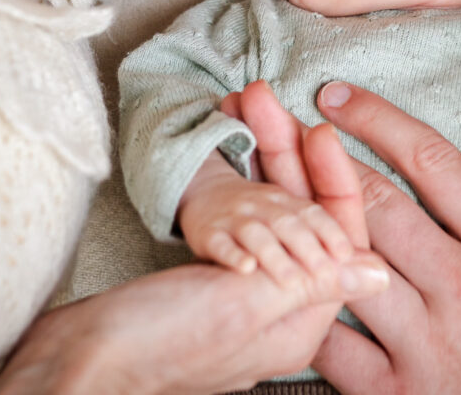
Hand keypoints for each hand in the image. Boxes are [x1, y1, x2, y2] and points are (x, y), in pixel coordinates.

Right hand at [0, 99, 386, 394]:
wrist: (80, 364)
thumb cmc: (159, 345)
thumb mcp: (244, 309)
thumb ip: (313, 287)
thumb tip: (380, 275)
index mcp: (300, 320)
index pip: (336, 233)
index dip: (331, 175)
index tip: (317, 126)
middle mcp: (280, 309)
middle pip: (298, 212)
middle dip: (282, 148)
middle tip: (259, 94)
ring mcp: (244, 300)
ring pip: (267, 213)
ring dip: (260, 156)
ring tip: (245, 100)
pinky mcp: (209, 293)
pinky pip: (233, 232)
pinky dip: (231, 195)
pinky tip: (227, 158)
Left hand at [237, 81, 460, 394]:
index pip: (432, 161)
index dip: (377, 119)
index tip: (338, 95)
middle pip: (376, 202)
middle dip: (319, 155)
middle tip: (276, 119)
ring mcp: (427, 341)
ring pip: (349, 259)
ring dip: (302, 216)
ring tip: (260, 182)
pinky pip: (338, 346)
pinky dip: (307, 309)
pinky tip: (279, 279)